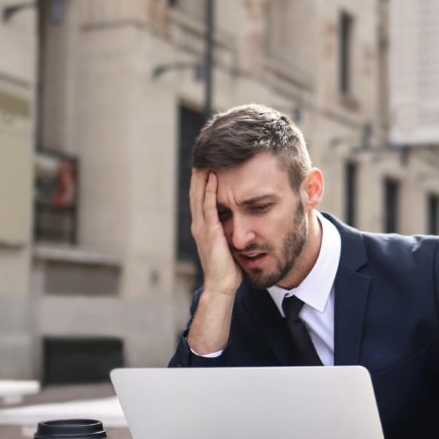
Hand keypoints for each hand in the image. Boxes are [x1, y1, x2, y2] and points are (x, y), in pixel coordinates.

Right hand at [190, 169, 240, 295]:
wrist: (222, 286)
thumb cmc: (228, 268)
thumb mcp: (229, 243)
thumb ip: (231, 229)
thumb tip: (241, 220)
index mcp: (203, 226)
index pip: (201, 196)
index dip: (203, 178)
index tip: (209, 160)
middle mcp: (199, 224)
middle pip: (196, 191)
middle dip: (200, 171)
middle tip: (203, 152)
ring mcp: (202, 228)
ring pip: (200, 195)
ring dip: (203, 176)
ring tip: (206, 157)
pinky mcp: (209, 232)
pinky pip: (209, 207)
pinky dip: (210, 191)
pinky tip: (214, 177)